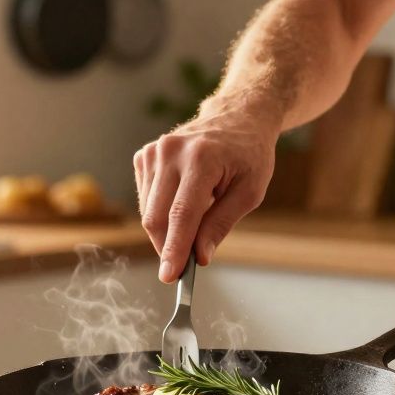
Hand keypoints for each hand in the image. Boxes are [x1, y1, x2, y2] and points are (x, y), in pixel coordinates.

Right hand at [134, 97, 279, 282]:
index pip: (181, 214)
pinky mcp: (144, 156)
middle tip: (183, 266)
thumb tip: (199, 256)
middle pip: (157, 216)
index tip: (170, 276)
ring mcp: (153, 152)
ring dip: (167, 230)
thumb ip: (221, 224)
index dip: (174, 249)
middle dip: (168, 247)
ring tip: (197, 219)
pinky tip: (183, 202)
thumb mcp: (250, 192)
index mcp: (201, 159)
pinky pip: (146, 199)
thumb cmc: (249, 155)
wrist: (237, 117)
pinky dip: (161, 212)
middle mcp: (171, 152)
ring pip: (148, 211)